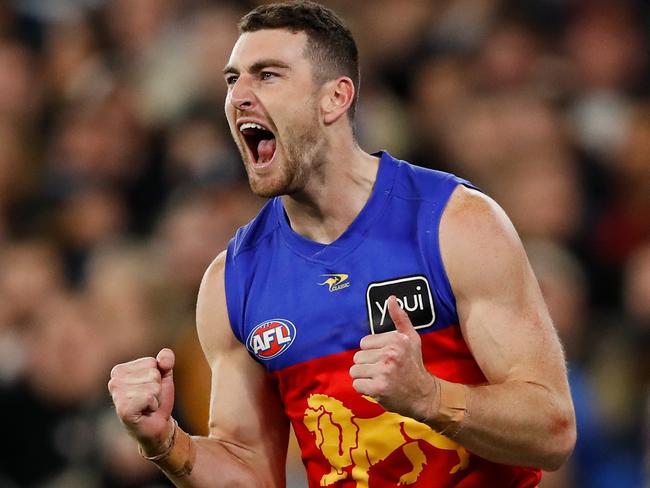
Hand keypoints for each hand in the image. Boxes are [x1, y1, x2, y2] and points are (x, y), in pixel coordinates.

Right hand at [108, 348, 175, 455]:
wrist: (157, 425)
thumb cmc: (157, 399)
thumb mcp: (164, 375)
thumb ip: (166, 359)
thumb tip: (164, 358)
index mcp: (120, 370)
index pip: (151, 362)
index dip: (157, 376)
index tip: (149, 389)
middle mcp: (114, 380)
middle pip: (153, 373)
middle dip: (157, 388)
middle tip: (149, 400)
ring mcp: (117, 395)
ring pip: (153, 386)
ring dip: (155, 398)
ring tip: (147, 406)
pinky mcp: (123, 409)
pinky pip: (149, 397)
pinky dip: (153, 405)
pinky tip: (145, 412)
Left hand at [350, 296, 437, 420]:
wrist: (424, 395)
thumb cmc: (415, 365)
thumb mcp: (412, 338)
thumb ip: (400, 318)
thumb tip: (391, 298)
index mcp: (395, 340)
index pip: (364, 343)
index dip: (372, 352)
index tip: (385, 358)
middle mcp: (390, 354)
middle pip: (358, 357)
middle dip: (367, 365)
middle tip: (383, 371)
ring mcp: (383, 372)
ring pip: (355, 371)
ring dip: (364, 377)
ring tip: (379, 379)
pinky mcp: (378, 388)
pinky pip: (357, 385)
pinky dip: (364, 389)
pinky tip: (377, 389)